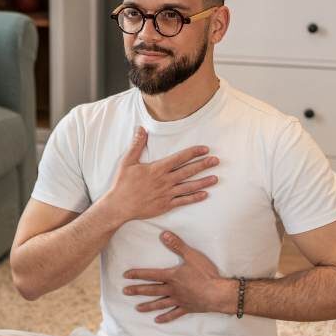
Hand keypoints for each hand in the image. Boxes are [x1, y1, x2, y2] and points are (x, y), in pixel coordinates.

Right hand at [102, 126, 219, 226]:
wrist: (119, 206)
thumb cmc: (122, 184)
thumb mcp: (127, 162)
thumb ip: (137, 145)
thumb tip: (141, 129)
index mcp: (157, 169)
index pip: (179, 158)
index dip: (193, 153)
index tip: (205, 149)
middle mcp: (165, 181)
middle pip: (188, 171)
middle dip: (203, 165)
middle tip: (216, 161)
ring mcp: (166, 194)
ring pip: (189, 187)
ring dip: (203, 182)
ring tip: (215, 178)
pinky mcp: (165, 205)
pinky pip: (183, 201)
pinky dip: (194, 198)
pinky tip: (204, 195)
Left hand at [122, 231, 232, 322]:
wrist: (218, 293)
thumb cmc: (206, 274)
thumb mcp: (192, 256)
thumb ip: (177, 245)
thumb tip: (163, 234)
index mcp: (171, 276)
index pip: (150, 275)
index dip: (137, 274)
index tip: (125, 276)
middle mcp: (172, 289)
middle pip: (151, 290)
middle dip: (137, 291)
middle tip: (125, 292)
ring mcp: (178, 300)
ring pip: (159, 303)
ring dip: (147, 306)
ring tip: (137, 309)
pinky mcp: (187, 308)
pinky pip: (174, 314)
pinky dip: (165, 317)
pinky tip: (158, 320)